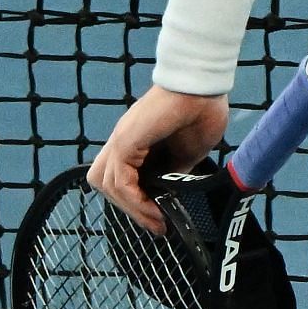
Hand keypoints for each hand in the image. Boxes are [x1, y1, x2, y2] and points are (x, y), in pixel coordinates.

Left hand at [88, 87, 228, 233]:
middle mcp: (122, 140)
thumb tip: (171, 191)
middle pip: (103, 181)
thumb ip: (176, 169)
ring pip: (105, 183)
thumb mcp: (189, 152)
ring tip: (156, 220)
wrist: (204, 87)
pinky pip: (119, 180)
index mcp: (136, 141)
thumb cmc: (202, 110)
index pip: (119, 178)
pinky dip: (134, 200)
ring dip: (130, 208)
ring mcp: (121, 139)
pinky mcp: (125, 142)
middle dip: (127, 206)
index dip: (134, 200)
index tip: (159, 219)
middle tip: (154, 221)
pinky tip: (155, 208)